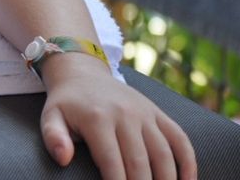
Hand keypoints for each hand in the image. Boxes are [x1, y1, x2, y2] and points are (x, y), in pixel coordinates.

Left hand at [39, 57, 196, 179]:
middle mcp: (125, 114)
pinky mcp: (157, 113)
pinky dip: (189, 163)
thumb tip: (63, 159)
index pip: (113, 165)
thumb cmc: (66, 104)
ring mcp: (145, 113)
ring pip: (164, 155)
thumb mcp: (51, 117)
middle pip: (140, 164)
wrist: (82, 73)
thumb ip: (53, 137)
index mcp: (98, 118)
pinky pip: (180, 139)